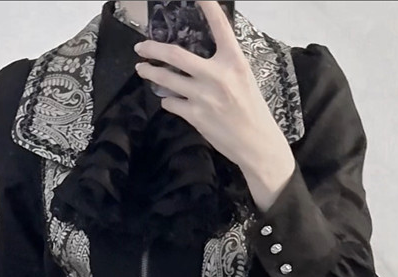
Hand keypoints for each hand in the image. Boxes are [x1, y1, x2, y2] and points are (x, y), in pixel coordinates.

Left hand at [134, 0, 295, 209]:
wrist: (256, 142)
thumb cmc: (251, 108)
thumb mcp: (243, 77)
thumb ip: (223, 63)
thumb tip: (199, 53)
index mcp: (234, 61)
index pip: (220, 25)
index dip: (207, 5)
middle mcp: (217, 75)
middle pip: (175, 55)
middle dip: (153, 49)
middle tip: (141, 47)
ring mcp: (203, 96)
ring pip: (166, 80)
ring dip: (150, 73)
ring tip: (142, 69)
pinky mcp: (195, 116)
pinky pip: (171, 103)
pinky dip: (167, 100)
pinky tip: (168, 99)